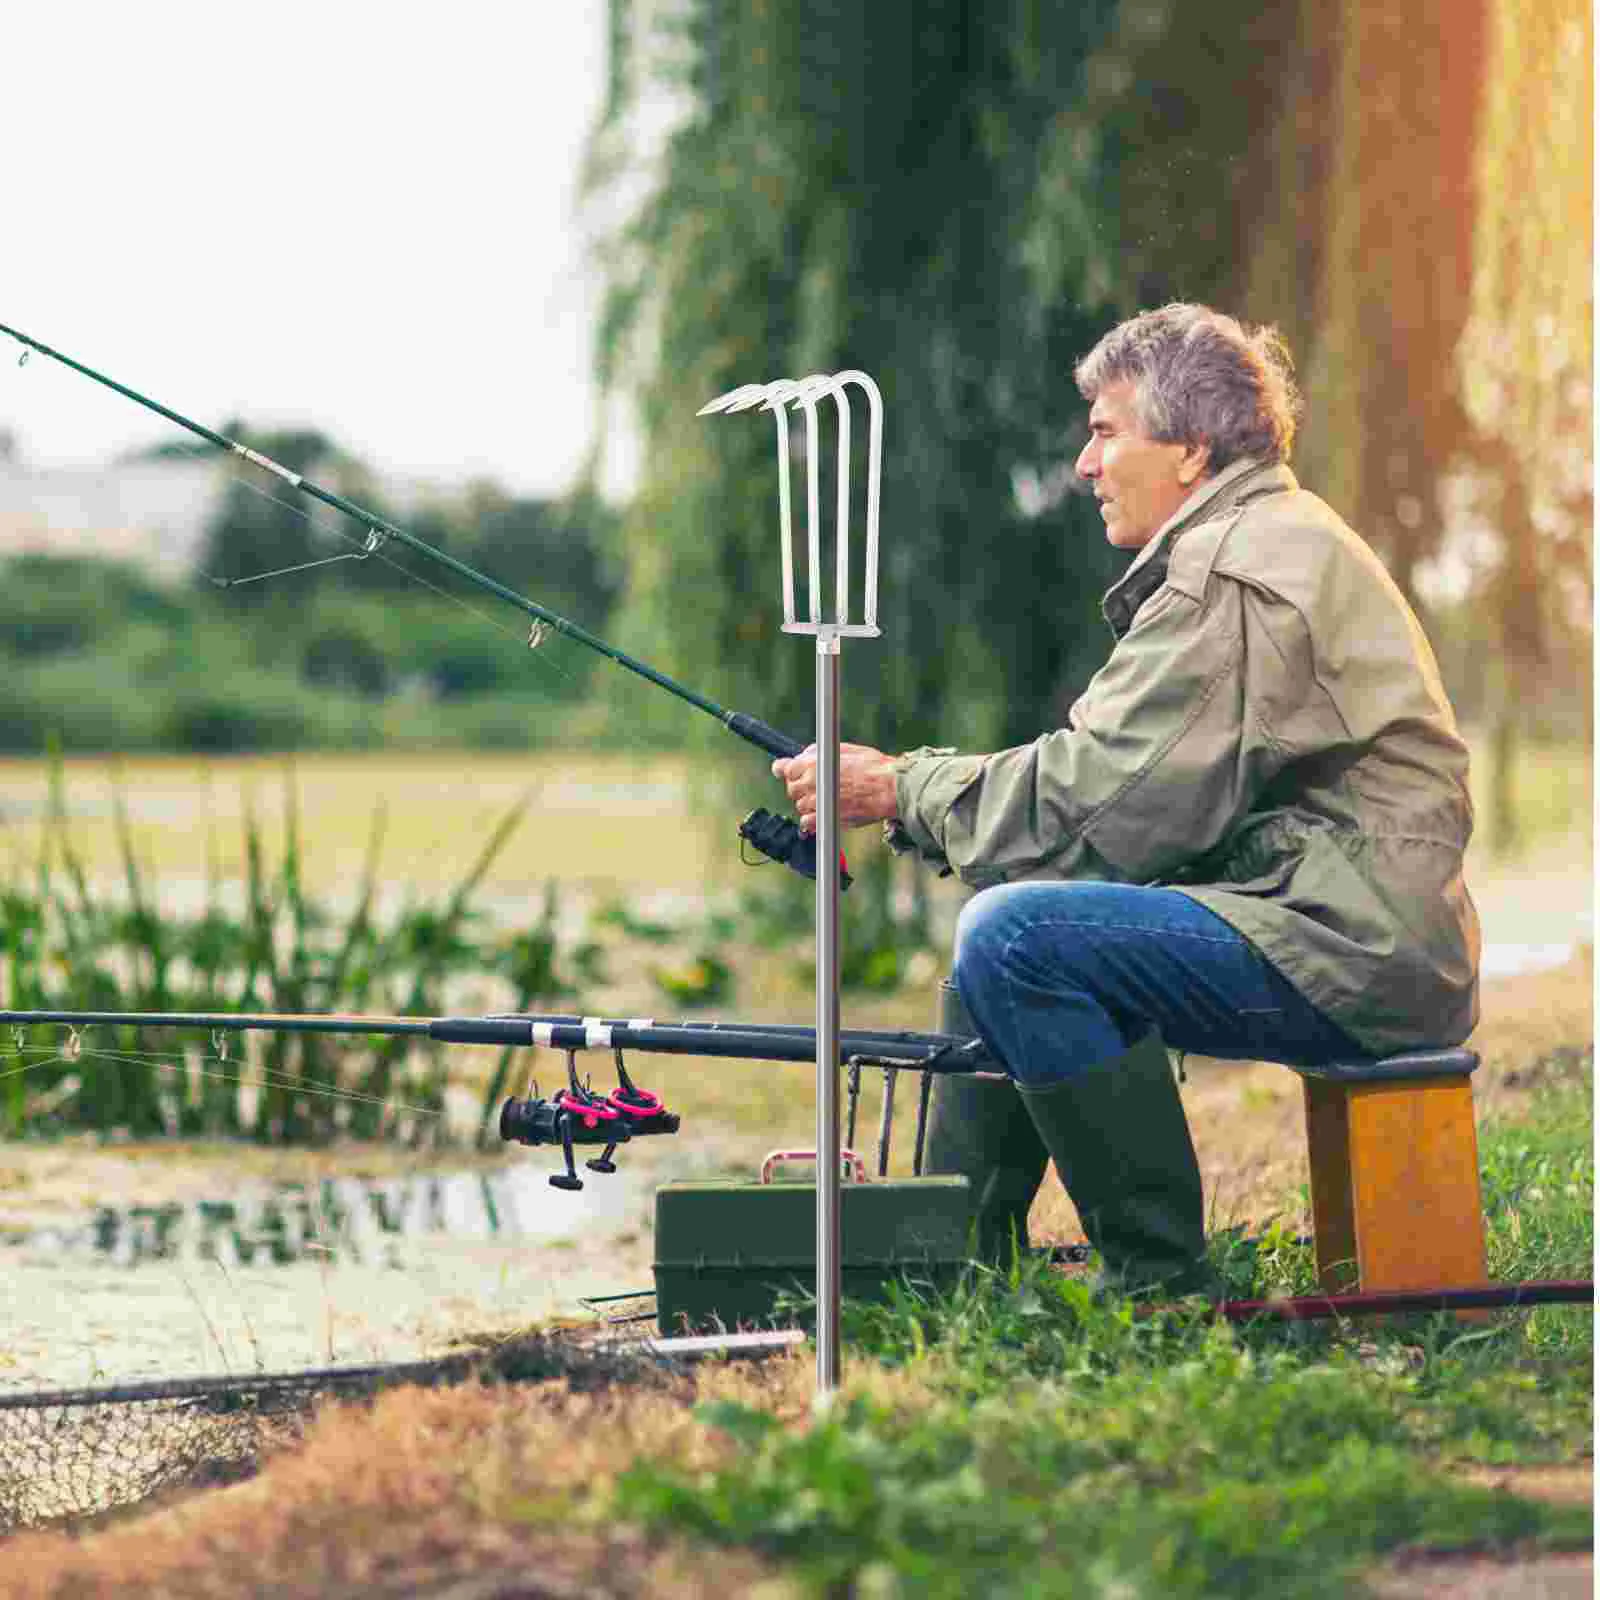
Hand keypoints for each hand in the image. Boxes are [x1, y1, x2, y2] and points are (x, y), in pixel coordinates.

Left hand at [771, 743, 898, 834]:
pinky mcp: (824, 819)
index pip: (783, 768)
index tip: (786, 772)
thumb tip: (805, 755)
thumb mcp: (844, 749)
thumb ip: (818, 753)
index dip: (786, 770)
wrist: (889, 788)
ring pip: (799, 806)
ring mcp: (816, 803)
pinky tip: (821, 814)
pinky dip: (811, 820)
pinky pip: (806, 822)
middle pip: (791, 789)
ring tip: (826, 799)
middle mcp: (810, 783)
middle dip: (800, 787)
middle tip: (816, 786)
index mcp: (813, 764)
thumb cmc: (873, 767)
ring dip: (809, 803)